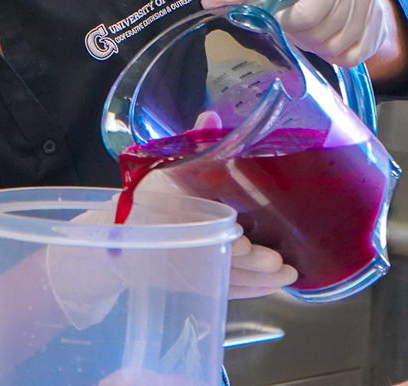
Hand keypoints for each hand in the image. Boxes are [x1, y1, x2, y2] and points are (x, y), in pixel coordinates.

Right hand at [151, 113, 295, 300]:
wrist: (121, 237)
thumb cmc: (149, 199)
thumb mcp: (167, 168)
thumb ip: (194, 145)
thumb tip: (211, 115)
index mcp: (171, 214)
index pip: (199, 228)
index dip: (223, 238)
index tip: (244, 240)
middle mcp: (179, 245)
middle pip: (217, 259)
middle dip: (248, 263)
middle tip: (277, 264)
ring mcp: (186, 269)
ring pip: (224, 280)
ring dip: (256, 281)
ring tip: (286, 275)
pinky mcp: (193, 285)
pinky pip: (224, 292)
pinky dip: (249, 292)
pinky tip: (270, 286)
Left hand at [200, 0, 395, 67]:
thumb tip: (208, 2)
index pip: (308, 14)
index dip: (289, 22)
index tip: (282, 17)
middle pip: (321, 34)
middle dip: (302, 34)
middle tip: (297, 24)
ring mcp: (373, 13)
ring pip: (336, 49)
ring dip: (318, 46)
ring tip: (312, 30)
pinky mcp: (378, 32)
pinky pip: (351, 59)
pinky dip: (335, 55)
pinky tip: (327, 40)